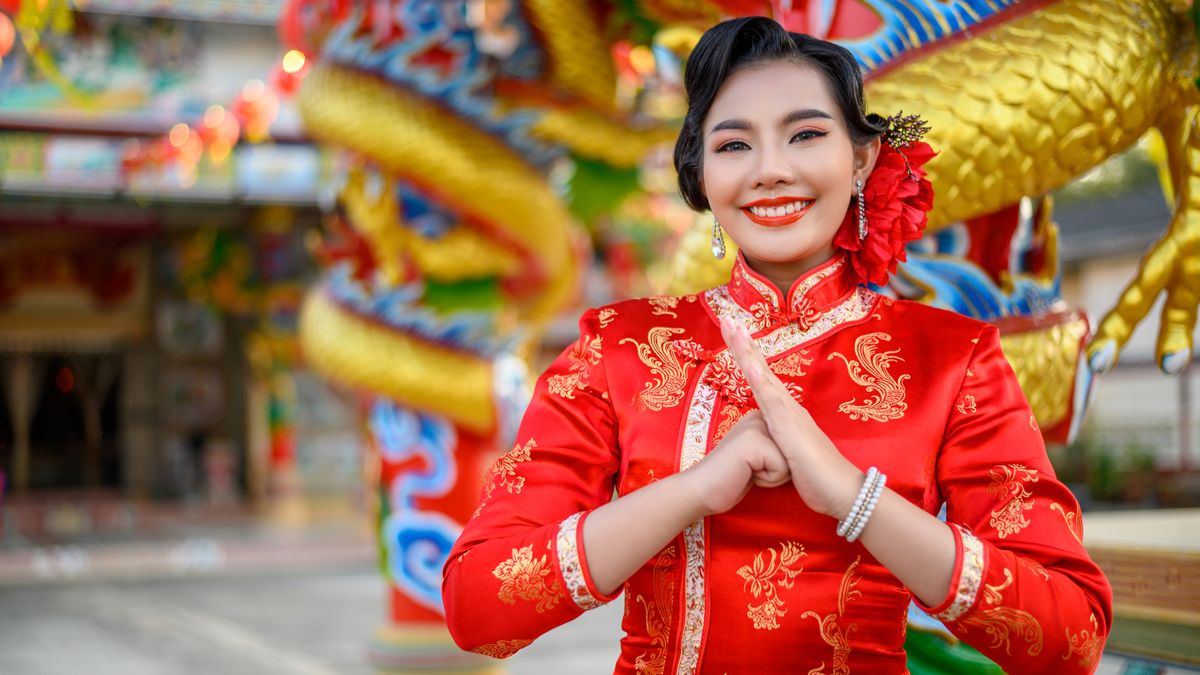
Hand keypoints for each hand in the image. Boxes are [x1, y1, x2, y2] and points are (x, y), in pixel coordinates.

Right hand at [683, 410, 790, 516]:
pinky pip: (782, 468)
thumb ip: (771, 445)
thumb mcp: (756, 457)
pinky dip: (767, 480)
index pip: (790, 445)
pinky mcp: (754, 441)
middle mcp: (759, 417)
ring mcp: (756, 426)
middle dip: (776, 470)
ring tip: (746, 472)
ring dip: (772, 476)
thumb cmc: (729, 479)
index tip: (749, 464)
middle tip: (747, 470)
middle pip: (792, 452)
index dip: (776, 465)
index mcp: (760, 418)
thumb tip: (791, 449)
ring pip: (789, 460)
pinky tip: (745, 475)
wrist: (701, 490)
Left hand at [718, 316, 862, 519]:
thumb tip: (768, 438)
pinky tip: (751, 367)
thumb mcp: (788, 455)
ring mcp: (790, 415)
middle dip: (743, 344)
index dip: (746, 355)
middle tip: (727, 319)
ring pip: (765, 378)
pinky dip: (762, 383)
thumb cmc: (816, 476)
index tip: (732, 333)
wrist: (841, 491)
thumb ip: (777, 441)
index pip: (760, 376)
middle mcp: (787, 406)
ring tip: (738, 331)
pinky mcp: (791, 430)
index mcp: (784, 411)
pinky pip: (774, 403)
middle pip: (760, 368)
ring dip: (750, 354)